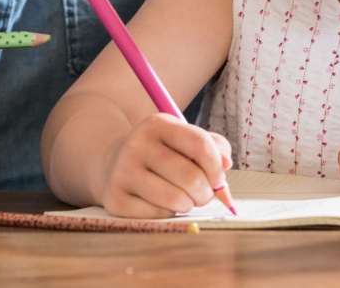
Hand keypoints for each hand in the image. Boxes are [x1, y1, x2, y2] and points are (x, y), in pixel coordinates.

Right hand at [100, 114, 232, 217]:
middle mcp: (137, 144)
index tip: (218, 178)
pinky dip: (167, 213)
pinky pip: (158, 214)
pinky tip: (161, 203)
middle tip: (203, 194)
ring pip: (175, 199)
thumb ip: (213, 147)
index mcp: (158, 124)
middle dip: (205, 192)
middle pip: (190, 177)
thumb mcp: (183, 140)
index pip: (200, 145)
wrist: (114, 165)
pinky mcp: (115, 198)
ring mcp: (123, 172)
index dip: (216, 167)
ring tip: (184, 199)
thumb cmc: (161, 154)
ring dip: (188, 204)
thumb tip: (225, 164)